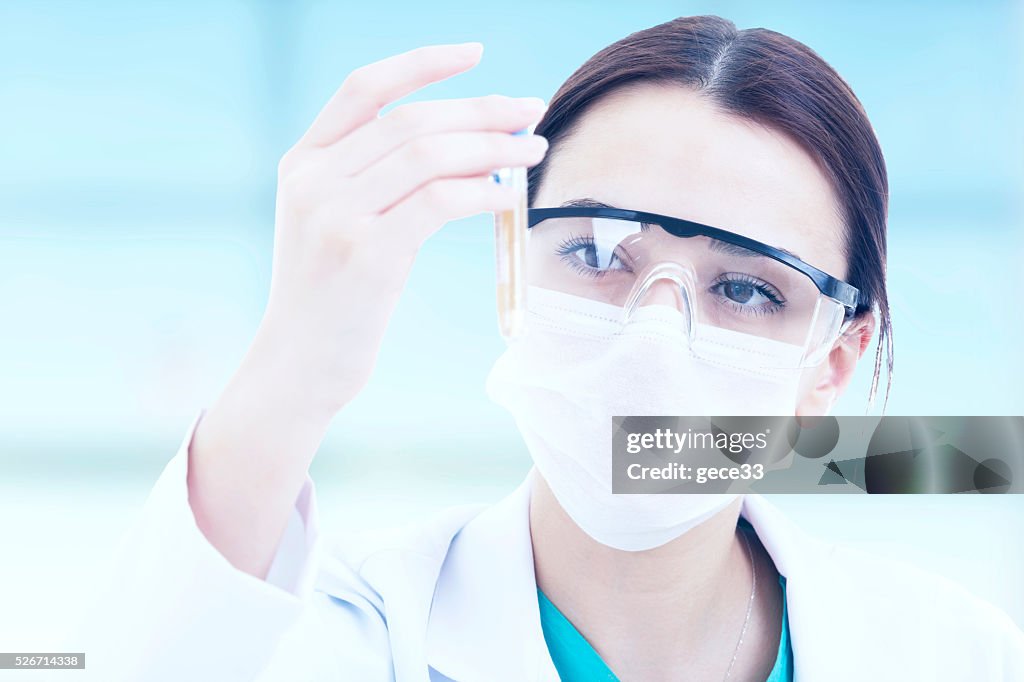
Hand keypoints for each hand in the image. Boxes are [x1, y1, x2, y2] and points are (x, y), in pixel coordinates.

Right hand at [258, 41, 548, 417]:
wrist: (299, 362)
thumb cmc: (333, 296)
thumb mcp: (334, 223)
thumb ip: (374, 178)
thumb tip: (466, 144)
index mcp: (303, 161)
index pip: (365, 87)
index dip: (422, 62)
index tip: (476, 52)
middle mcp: (313, 179)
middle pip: (412, 119)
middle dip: (480, 110)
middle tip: (530, 112)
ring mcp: (336, 215)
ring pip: (429, 155)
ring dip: (492, 148)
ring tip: (531, 153)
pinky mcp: (366, 254)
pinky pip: (439, 201)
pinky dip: (482, 190)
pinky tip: (507, 195)